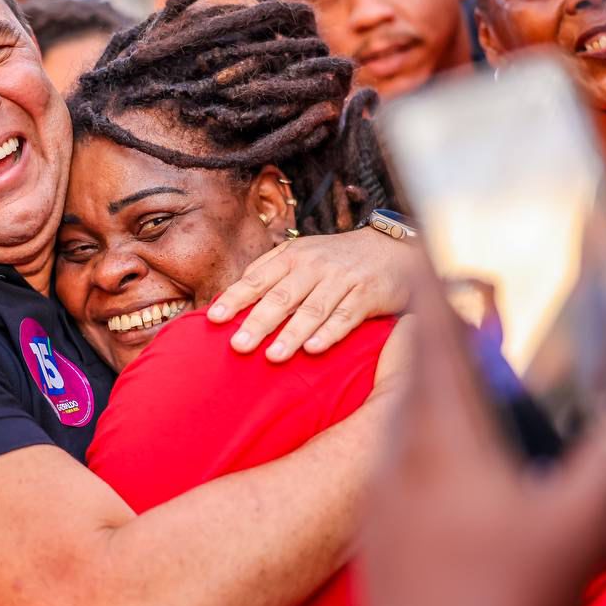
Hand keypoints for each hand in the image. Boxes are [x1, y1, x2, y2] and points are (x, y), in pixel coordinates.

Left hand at [207, 227, 416, 361]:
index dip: (236, 298)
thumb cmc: (337, 258)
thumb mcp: (302, 254)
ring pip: (313, 310)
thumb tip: (233, 293)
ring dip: (291, 334)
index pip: (258, 278)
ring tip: (272, 356)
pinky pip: (346, 317)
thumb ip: (269, 270)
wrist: (392, 248)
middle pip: (282, 297)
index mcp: (292, 256)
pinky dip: (329, 334)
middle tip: (238, 345)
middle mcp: (315, 266)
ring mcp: (342, 280)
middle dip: (259, 322)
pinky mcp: (367, 295)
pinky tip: (313, 350)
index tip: (214, 318)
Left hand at [361, 250, 605, 605]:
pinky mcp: (371, 538)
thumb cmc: (506, 604)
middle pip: (413, 385)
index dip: (428, 293)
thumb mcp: (582, 530)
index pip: (430, 344)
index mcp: (442, 443)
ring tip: (471, 408)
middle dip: (439, 353)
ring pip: (400, 431)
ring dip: (432, 407)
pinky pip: (394, 472)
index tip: (420, 250)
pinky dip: (423, 455)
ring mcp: (375, 502)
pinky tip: (456, 488)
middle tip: (467, 334)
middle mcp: (396, 461)